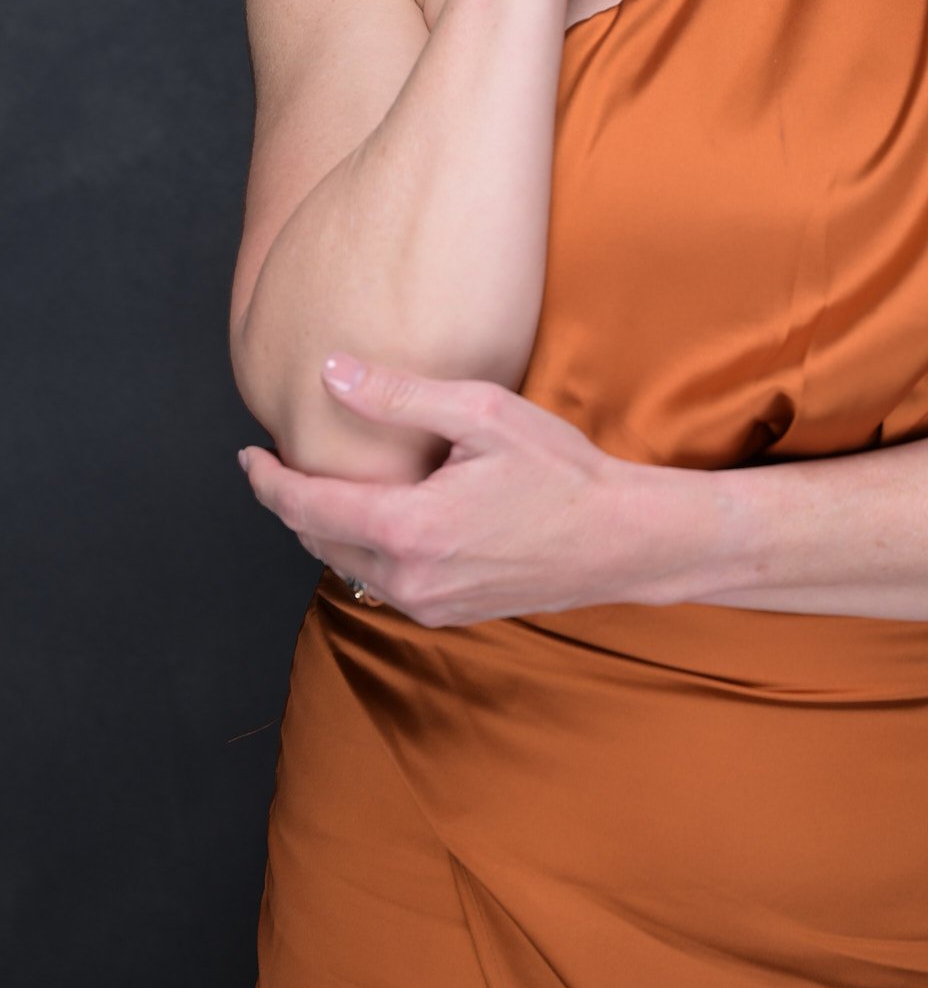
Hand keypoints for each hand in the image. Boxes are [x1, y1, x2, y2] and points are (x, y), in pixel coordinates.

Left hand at [237, 353, 644, 625]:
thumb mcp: (483, 414)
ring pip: (347, 565)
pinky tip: (380, 516)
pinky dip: (365, 549)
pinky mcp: (448, 614)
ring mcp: (428, 604)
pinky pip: (383, 582)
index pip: (306, 508)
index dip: (267, 481)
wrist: (620, 540)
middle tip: (285, 461)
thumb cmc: (561, 472)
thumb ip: (399, 396)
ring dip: (327, 527)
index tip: (248, 454)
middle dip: (293, 502)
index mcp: (408, 529)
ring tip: (328, 484)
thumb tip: (331, 373)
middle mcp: (409, 578)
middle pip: (317, 540)